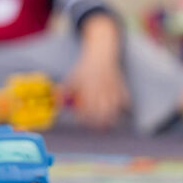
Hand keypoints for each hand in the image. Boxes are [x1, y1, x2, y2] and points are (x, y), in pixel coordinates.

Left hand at [63, 14, 129, 129]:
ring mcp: (114, 89)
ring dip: (110, 119)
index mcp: (88, 87)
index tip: (81, 120)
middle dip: (98, 123)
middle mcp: (102, 89)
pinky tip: (117, 111)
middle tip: (95, 127)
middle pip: (102, 113)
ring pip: (115, 110)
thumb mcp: (72, 78)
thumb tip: (57, 103)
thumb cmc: (84, 69)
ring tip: (105, 123)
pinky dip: (122, 109)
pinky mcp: (122, 88)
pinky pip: (125, 103)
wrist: (101, 55)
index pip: (87, 109)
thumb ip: (63, 91)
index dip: (84, 118)